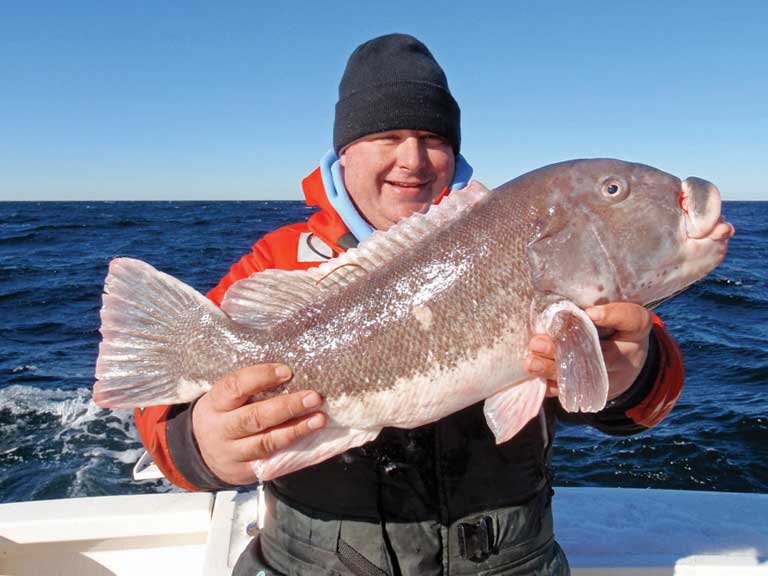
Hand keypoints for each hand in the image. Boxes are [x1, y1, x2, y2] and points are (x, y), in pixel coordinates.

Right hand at [192, 364, 326, 484]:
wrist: (202, 453)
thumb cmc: (222, 416)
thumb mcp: (224, 399)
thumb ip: (249, 388)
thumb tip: (289, 372)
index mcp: (214, 404)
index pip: (235, 387)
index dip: (261, 377)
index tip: (287, 371)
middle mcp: (221, 430)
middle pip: (254, 417)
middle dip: (287, 407)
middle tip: (313, 397)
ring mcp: (232, 454)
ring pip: (266, 442)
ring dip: (296, 430)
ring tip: (319, 419)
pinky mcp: (245, 472)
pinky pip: (271, 461)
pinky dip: (293, 450)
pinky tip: (310, 439)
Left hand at [525, 302, 652, 400]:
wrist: (626, 365)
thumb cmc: (614, 329)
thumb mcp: (614, 314)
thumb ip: (594, 307)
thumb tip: (561, 307)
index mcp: (634, 329)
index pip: (633, 319)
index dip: (613, 316)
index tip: (590, 312)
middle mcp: (627, 355)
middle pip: (602, 355)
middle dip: (568, 350)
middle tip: (539, 343)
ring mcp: (612, 377)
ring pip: (584, 377)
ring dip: (553, 370)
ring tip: (532, 362)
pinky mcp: (595, 391)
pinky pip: (573, 392)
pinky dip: (553, 386)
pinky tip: (537, 377)